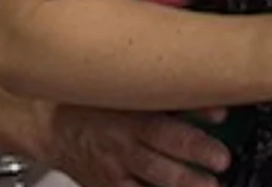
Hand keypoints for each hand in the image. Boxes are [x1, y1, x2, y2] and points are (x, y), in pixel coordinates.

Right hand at [31, 103, 231, 186]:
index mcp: (128, 119)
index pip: (164, 132)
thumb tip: (218, 110)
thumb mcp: (132, 94)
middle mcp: (121, 149)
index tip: (220, 155)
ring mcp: (112, 174)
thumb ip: (177, 102)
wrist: (51, 126)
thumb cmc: (94, 104)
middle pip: (159, 167)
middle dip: (190, 177)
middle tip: (216, 177)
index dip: (194, 145)